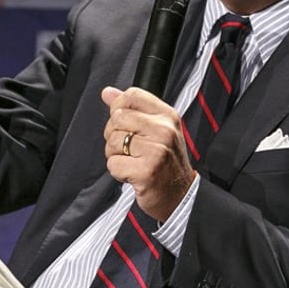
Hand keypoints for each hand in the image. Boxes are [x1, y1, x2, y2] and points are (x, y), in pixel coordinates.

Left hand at [101, 86, 195, 221]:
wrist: (180, 195)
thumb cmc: (167, 162)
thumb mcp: (156, 129)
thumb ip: (132, 109)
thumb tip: (107, 92)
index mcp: (167, 116)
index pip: (132, 95)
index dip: (119, 107)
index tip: (123, 122)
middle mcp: (164, 130)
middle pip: (117, 118)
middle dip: (115, 135)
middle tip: (130, 148)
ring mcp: (156, 150)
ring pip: (112, 141)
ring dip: (116, 155)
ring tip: (133, 161)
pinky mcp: (146, 171)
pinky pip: (113, 163)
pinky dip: (118, 172)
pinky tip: (132, 173)